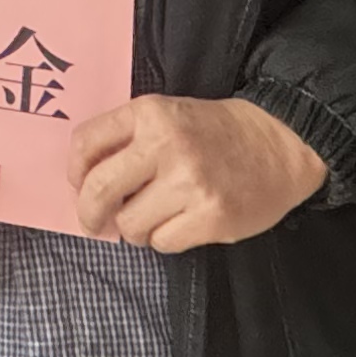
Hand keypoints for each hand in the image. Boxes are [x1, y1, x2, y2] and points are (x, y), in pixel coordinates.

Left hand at [68, 96, 324, 252]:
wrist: (280, 143)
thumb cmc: (216, 132)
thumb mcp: (168, 115)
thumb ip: (127, 138)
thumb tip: (83, 182)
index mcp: (150, 113)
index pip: (86, 143)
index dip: (74, 171)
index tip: (79, 184)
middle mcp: (165, 145)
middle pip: (99, 190)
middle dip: (89, 213)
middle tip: (94, 221)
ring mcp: (190, 183)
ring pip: (130, 225)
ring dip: (136, 228)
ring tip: (156, 215)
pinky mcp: (211, 216)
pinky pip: (162, 243)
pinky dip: (165, 239)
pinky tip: (182, 222)